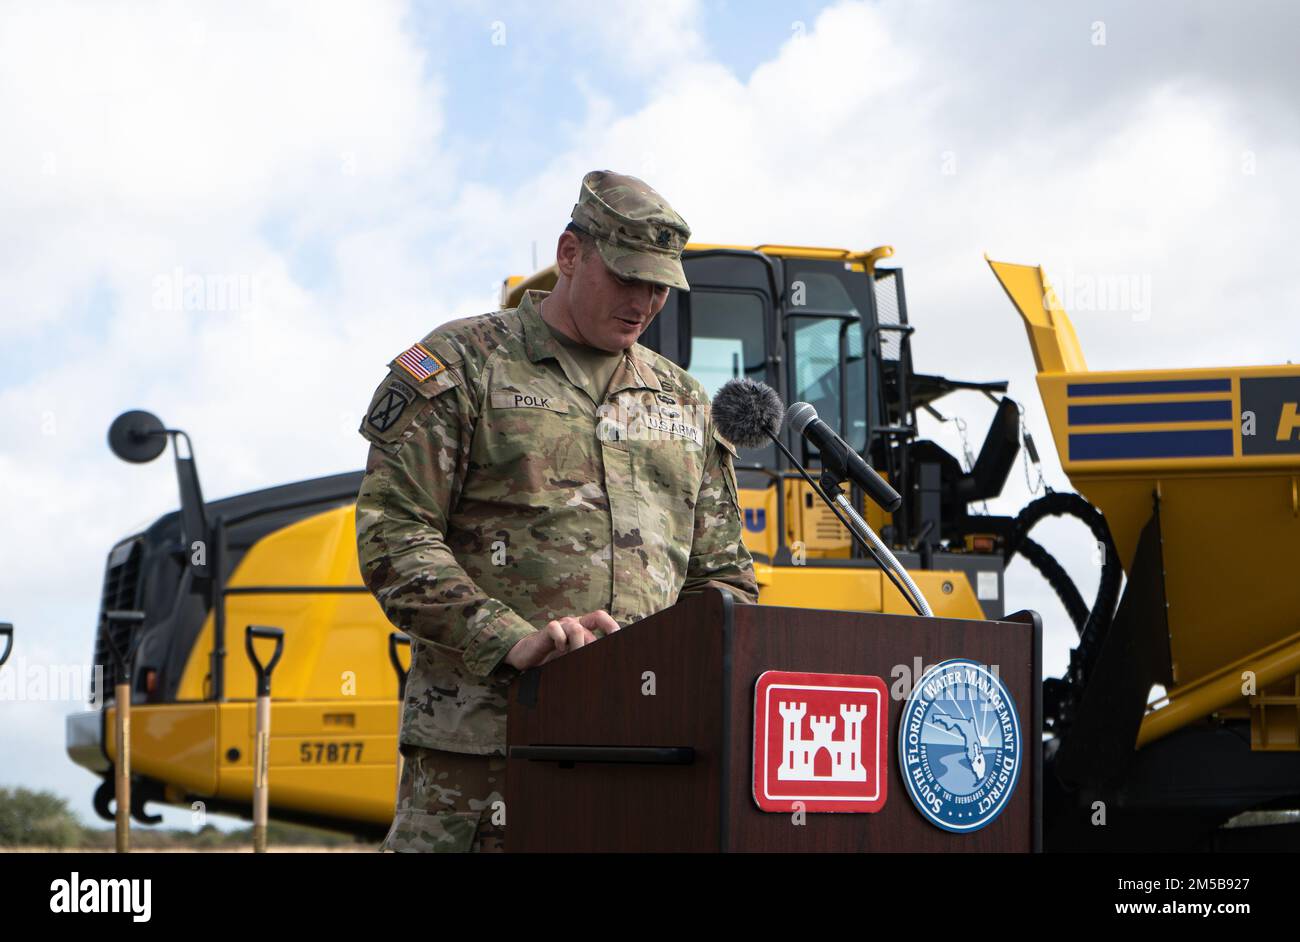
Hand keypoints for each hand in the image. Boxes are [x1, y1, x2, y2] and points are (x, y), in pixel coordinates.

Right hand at [504, 610, 619, 669]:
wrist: (528, 656)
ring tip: (572, 656)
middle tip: (591, 658)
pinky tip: (559, 650)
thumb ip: (586, 655)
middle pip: (590, 625)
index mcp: (582, 627)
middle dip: (593, 644)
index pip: (600, 617)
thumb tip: (605, 666)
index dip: (611, 625)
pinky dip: (560, 641)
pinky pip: (556, 630)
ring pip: (576, 628)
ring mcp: (560, 625)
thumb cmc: (553, 657)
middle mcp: (573, 623)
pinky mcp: (546, 631)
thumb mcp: (573, 657)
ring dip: (577, 646)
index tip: (619, 637)